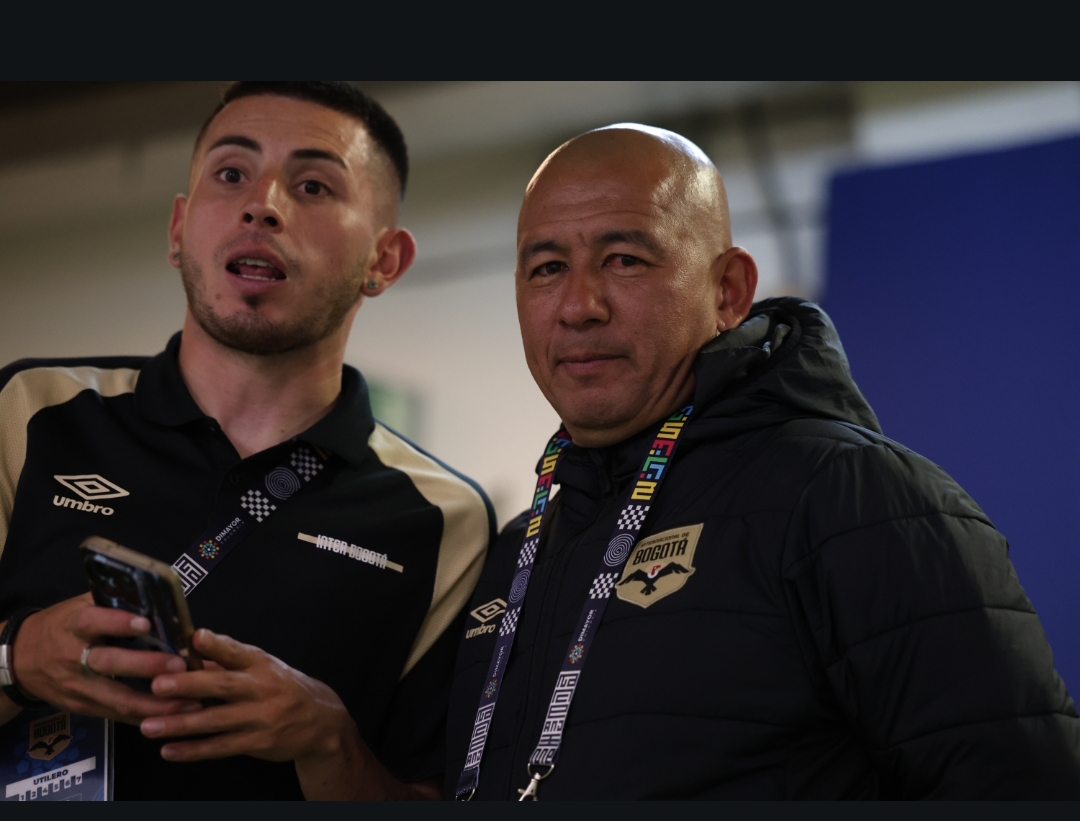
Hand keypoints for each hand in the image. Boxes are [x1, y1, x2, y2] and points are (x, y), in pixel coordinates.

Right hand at [6, 593, 202, 723]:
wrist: (21, 660)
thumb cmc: (62, 626)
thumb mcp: (79, 607)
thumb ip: (111, 603)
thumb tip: (156, 597)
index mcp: (73, 626)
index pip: (92, 622)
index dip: (117, 623)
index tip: (145, 624)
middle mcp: (74, 657)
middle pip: (108, 663)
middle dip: (145, 666)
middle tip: (179, 665)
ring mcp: (78, 686)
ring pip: (116, 698)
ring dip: (154, 704)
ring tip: (188, 703)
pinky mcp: (83, 707)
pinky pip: (116, 715)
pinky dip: (145, 717)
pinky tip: (172, 718)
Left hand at [141, 629, 437, 799]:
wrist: (321, 722)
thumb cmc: (284, 688)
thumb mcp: (264, 667)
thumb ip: (227, 661)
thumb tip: (190, 651)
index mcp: (262, 664)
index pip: (238, 651)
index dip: (217, 645)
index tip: (196, 637)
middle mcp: (262, 688)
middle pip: (223, 686)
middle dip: (188, 685)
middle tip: (158, 684)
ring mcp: (261, 718)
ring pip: (216, 721)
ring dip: (180, 724)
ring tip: (150, 726)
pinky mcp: (258, 743)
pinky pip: (221, 748)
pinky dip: (194, 751)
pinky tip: (170, 751)